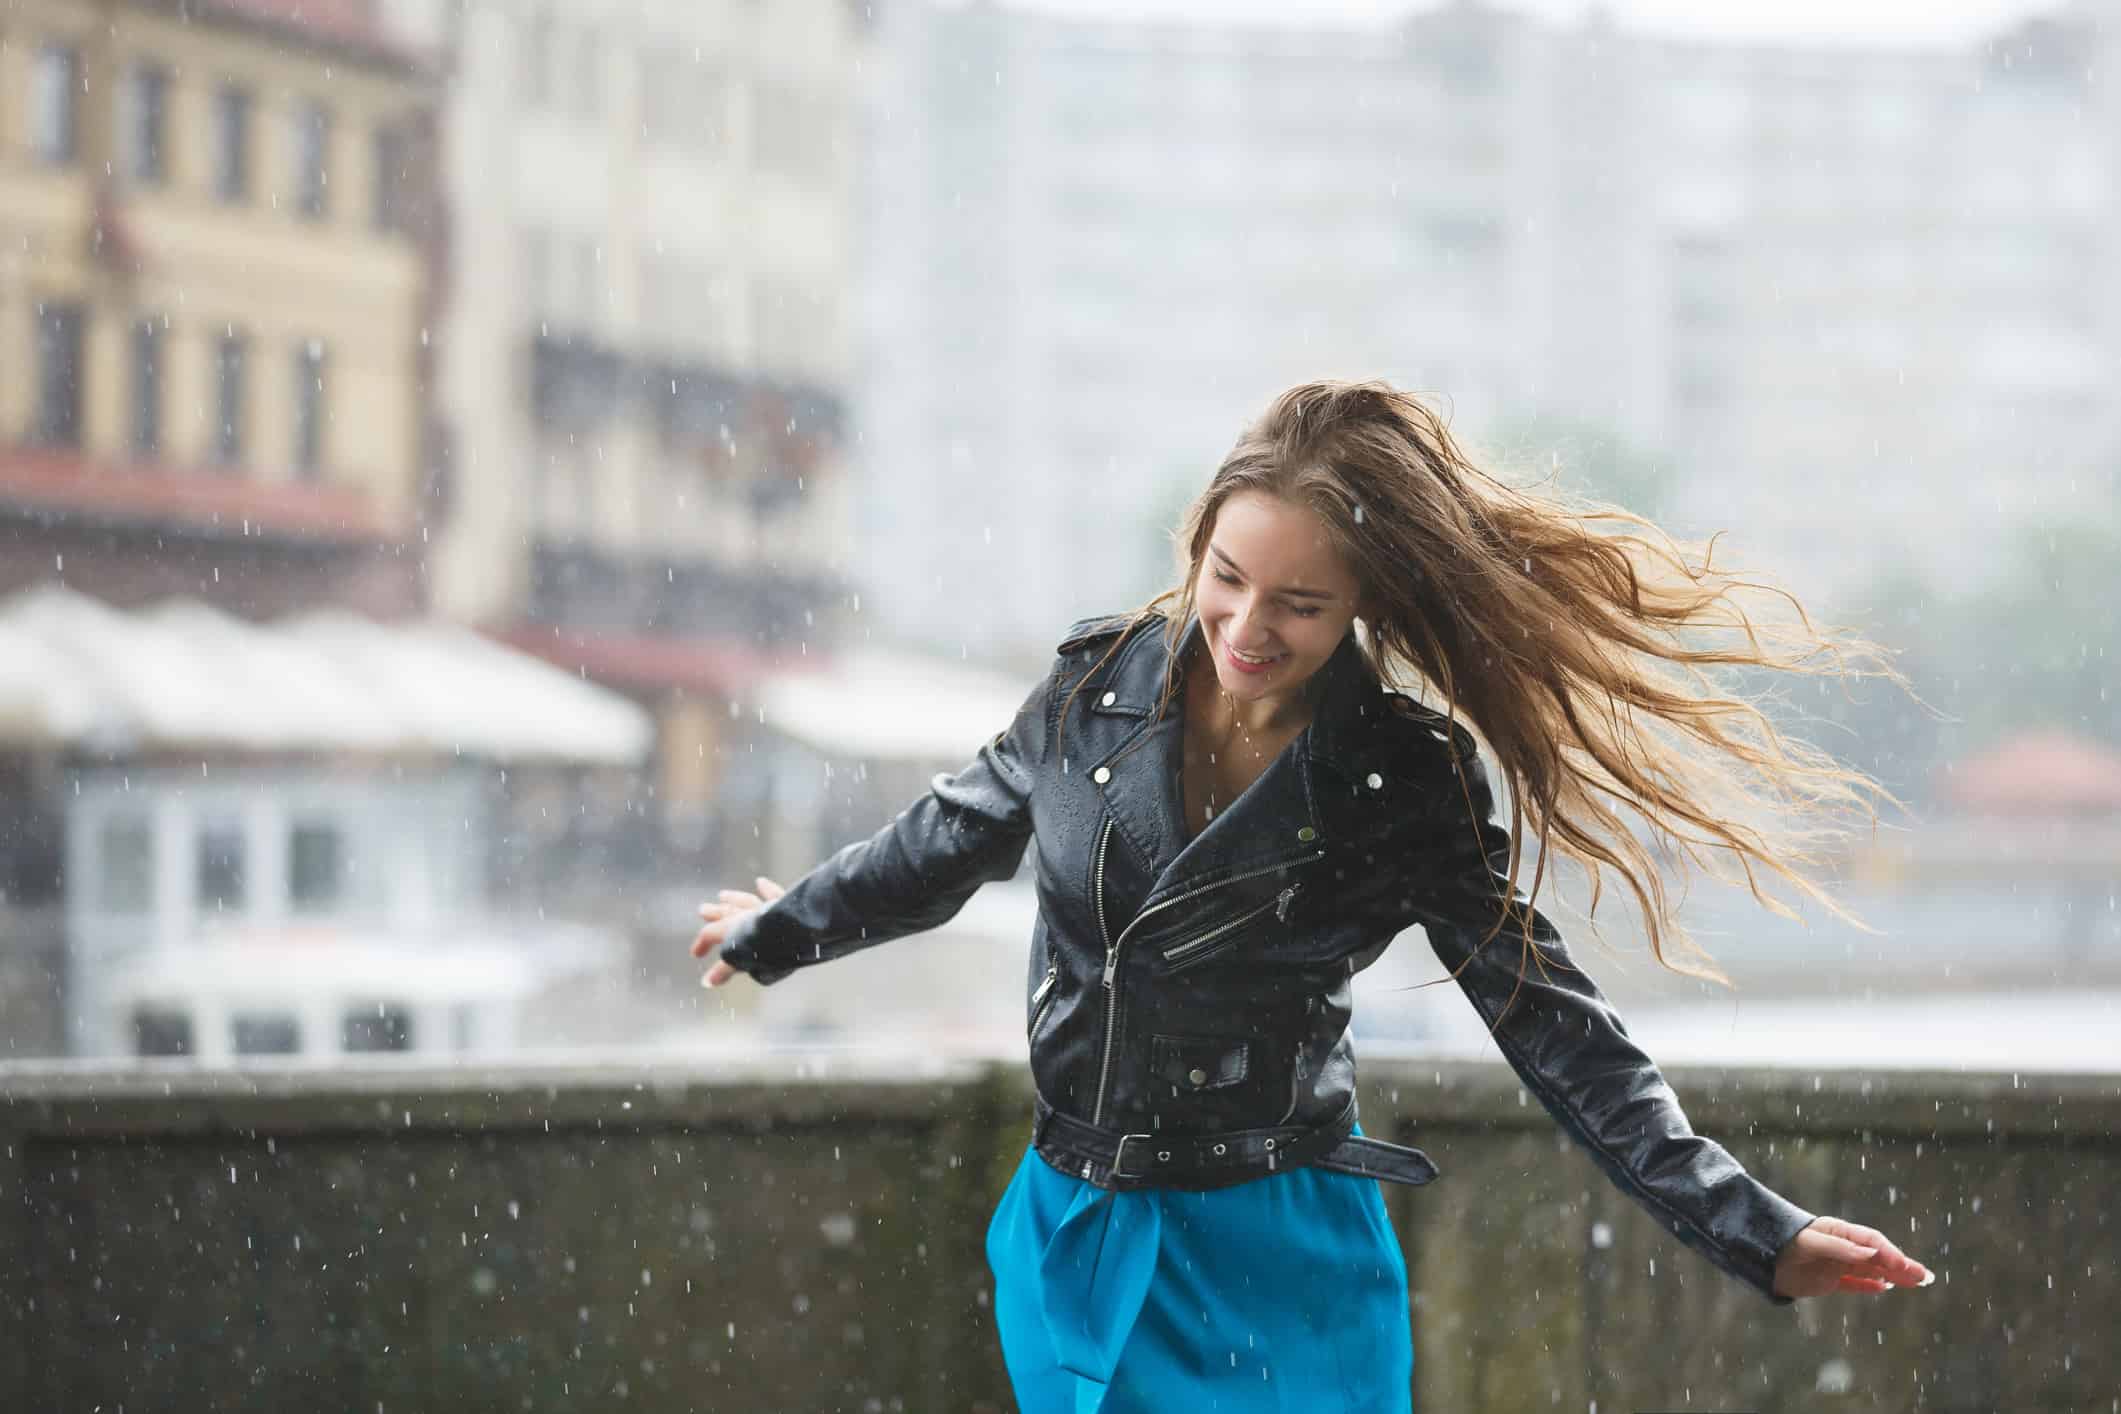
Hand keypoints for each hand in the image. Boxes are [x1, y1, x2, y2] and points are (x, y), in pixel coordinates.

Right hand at [690, 876, 785, 987]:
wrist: (797, 931)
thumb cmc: (769, 947)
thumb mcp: (742, 961)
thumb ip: (724, 970)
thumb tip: (706, 982)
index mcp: (733, 927)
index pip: (711, 933)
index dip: (701, 944)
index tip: (696, 954)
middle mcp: (746, 914)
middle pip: (727, 912)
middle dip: (714, 913)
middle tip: (702, 910)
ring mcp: (765, 907)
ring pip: (745, 901)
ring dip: (734, 898)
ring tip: (723, 895)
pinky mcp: (784, 903)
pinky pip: (773, 894)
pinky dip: (766, 889)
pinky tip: (761, 882)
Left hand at [1772, 1215, 1932, 1298]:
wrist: (1758, 1257)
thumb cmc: (1783, 1243)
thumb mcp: (1810, 1243)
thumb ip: (1839, 1248)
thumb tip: (1870, 1253)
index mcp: (1839, 1232)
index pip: (1871, 1242)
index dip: (1889, 1253)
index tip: (1903, 1266)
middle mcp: (1842, 1248)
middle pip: (1877, 1256)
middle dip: (1901, 1265)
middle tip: (1925, 1277)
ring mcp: (1836, 1264)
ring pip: (1871, 1270)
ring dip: (1893, 1276)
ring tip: (1915, 1282)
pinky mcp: (1827, 1279)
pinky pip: (1853, 1282)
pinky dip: (1869, 1285)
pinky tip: (1885, 1288)